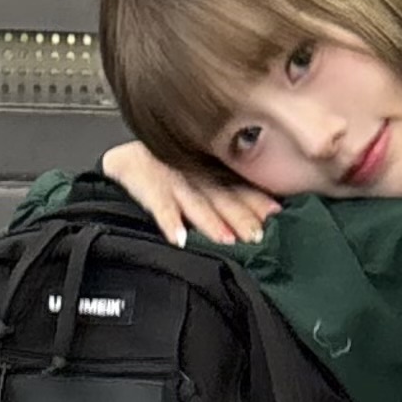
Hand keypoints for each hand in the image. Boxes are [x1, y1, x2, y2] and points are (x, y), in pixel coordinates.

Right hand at [103, 139, 278, 246]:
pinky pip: (159, 207)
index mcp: (211, 173)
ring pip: (196, 203)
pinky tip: (178, 238)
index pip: (238, 187)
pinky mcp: (148, 188)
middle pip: (222, 197)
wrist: (124, 162)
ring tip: (225, 238)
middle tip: (257, 234)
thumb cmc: (167, 171)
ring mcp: (172, 181)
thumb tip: (264, 217)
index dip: (257, 200)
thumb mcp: (200, 178)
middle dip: (240, 215)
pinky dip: (169, 222)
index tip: (276, 213)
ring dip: (211, 221)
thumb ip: (226, 194)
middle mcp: (196, 176)